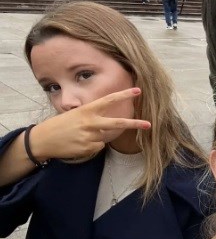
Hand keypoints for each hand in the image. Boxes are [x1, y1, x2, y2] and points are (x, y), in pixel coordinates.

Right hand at [30, 88, 150, 160]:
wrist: (43, 139)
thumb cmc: (60, 125)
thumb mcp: (75, 114)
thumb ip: (92, 116)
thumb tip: (108, 124)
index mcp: (87, 110)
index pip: (109, 100)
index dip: (124, 95)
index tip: (138, 91)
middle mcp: (90, 122)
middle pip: (117, 123)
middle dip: (134, 124)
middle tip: (149, 124)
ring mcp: (89, 136)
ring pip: (105, 137)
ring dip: (97, 138)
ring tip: (80, 136)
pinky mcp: (88, 148)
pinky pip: (98, 147)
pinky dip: (91, 146)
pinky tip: (78, 144)